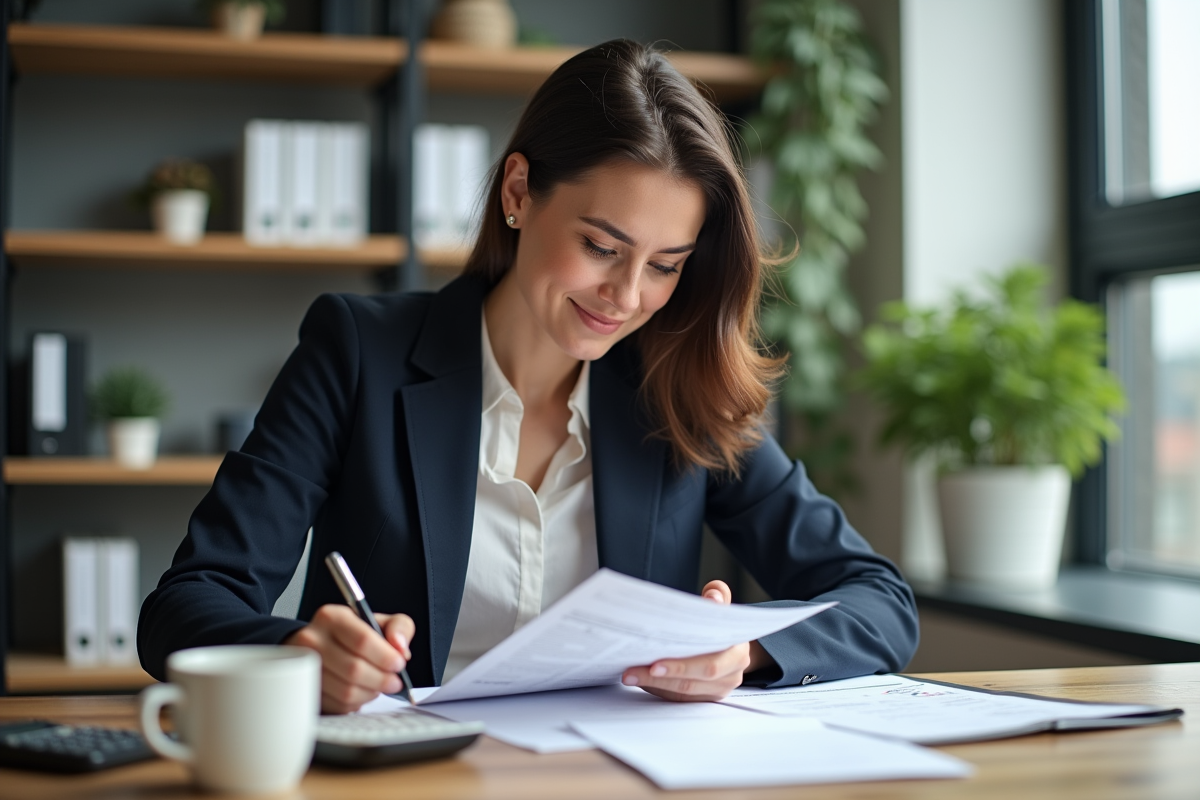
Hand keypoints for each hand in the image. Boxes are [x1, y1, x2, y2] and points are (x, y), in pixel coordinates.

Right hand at [284, 604, 414, 713]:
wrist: (322, 647)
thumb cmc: (354, 635)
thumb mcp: (380, 621)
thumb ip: (399, 627)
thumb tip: (400, 648)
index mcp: (332, 617)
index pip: (362, 640)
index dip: (385, 657)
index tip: (398, 664)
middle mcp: (312, 640)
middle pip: (354, 669)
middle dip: (381, 679)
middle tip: (394, 682)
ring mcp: (303, 668)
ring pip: (346, 691)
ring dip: (370, 693)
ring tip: (378, 686)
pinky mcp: (305, 691)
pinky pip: (337, 706)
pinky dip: (356, 703)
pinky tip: (362, 692)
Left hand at [620, 580, 771, 701]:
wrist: (732, 647)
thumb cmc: (719, 625)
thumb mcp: (721, 609)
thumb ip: (718, 596)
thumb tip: (713, 598)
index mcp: (737, 654)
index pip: (708, 665)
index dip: (681, 666)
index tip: (655, 663)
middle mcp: (730, 676)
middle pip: (692, 682)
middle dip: (660, 678)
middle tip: (632, 672)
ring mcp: (718, 691)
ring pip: (682, 693)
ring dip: (653, 685)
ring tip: (629, 675)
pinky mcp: (704, 699)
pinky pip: (678, 699)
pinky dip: (658, 689)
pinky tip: (640, 679)